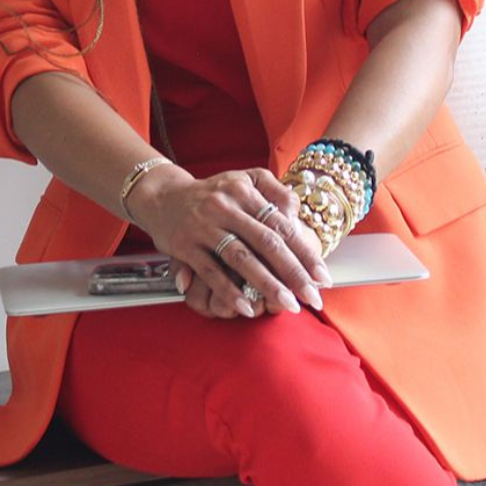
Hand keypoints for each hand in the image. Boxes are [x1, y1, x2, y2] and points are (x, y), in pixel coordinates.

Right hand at [129, 165, 331, 320]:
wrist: (163, 196)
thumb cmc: (213, 192)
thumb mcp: (245, 179)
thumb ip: (276, 191)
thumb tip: (296, 215)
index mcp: (244, 190)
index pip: (281, 223)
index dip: (304, 251)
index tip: (322, 275)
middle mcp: (225, 207)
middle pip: (266, 242)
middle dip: (293, 272)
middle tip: (312, 296)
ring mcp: (204, 226)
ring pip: (241, 258)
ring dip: (266, 284)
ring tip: (287, 304)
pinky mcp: (185, 245)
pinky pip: (211, 271)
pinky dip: (229, 291)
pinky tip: (246, 307)